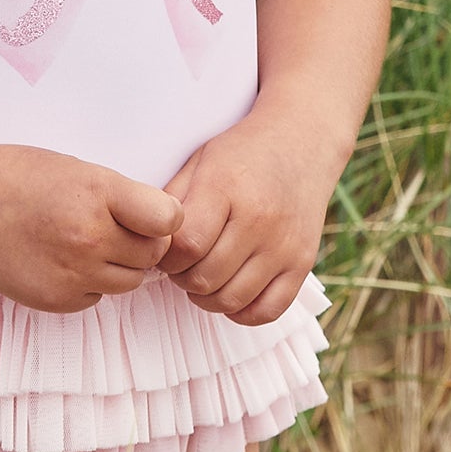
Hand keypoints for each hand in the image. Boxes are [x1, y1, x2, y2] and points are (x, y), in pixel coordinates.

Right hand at [0, 144, 182, 314]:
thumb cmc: (19, 176)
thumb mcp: (78, 170)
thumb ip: (120, 197)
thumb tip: (160, 224)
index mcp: (99, 193)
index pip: (168, 219)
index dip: (164, 218)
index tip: (152, 214)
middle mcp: (91, 237)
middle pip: (152, 255)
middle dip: (143, 243)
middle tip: (117, 226)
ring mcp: (74, 273)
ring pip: (129, 282)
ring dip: (119, 265)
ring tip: (88, 241)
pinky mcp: (56, 300)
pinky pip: (96, 297)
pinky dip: (90, 282)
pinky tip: (64, 259)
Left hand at [158, 115, 337, 326]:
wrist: (301, 140)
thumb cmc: (243, 151)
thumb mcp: (201, 159)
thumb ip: (173, 198)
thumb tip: (148, 239)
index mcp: (227, 187)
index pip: (186, 244)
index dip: (165, 255)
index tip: (164, 248)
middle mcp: (259, 219)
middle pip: (204, 277)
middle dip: (181, 277)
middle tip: (181, 263)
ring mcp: (284, 244)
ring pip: (231, 299)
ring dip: (206, 296)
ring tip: (202, 275)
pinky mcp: (302, 263)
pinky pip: (267, 311)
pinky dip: (242, 311)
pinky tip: (231, 291)